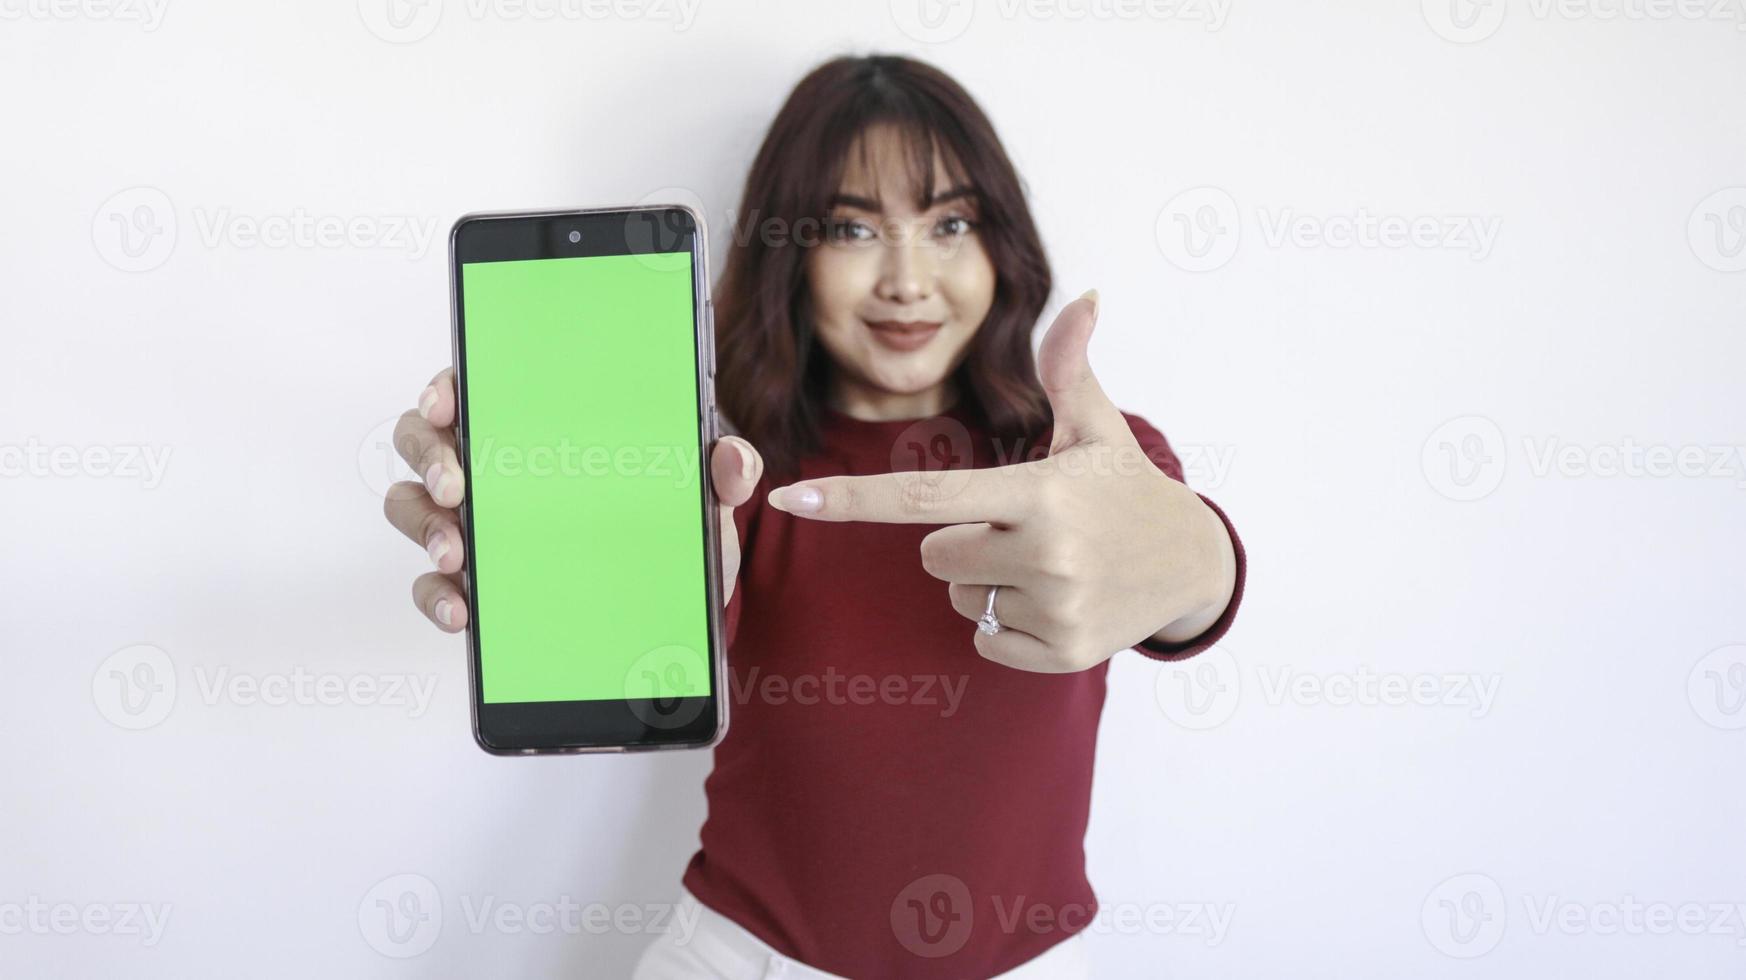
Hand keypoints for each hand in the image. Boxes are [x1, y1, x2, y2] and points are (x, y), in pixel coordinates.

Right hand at [382, 368, 764, 631]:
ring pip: (413, 506)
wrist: (674, 602)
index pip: (476, 383)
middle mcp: (492, 463)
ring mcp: (477, 521)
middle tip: (456, 486)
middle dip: (431, 457)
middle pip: (425, 439)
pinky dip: (437, 594)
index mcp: (537, 421)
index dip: (448, 384)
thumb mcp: (703, 495)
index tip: (447, 400)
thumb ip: (723, 470)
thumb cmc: (672, 523)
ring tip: (455, 554)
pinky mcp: (476, 579)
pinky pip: (432, 582)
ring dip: (426, 527)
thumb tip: (733, 460)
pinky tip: (462, 611)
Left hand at [765, 291, 1234, 672]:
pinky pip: (986, 640)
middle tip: (1023, 528)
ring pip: (960, 598)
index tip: (790, 497)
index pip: (923, 497)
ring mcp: (1056, 607)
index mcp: (1038, 491)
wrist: (1193, 564)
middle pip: (934, 555)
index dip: (851, 499)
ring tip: (1050, 564)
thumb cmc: (1127, 490)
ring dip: (987, 583)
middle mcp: (1045, 551)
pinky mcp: (1064, 654)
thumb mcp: (1098, 428)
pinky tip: (1058, 601)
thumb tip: (1085, 297)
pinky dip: (1009, 626)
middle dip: (961, 541)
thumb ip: (1070, 368)